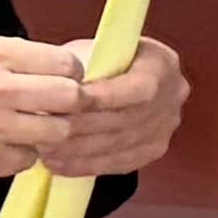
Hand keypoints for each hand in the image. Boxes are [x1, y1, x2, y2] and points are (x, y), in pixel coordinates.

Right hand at [0, 34, 88, 184]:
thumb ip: (2, 52)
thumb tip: (44, 64)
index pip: (63, 61)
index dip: (70, 71)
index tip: (64, 77)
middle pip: (70, 97)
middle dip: (71, 102)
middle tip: (60, 106)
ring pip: (54, 133)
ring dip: (48, 131)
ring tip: (29, 127)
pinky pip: (26, 161)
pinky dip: (21, 154)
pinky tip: (3, 145)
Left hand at [52, 38, 188, 180]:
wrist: (118, 74)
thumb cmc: (100, 58)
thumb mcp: (94, 51)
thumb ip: (85, 68)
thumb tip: (60, 91)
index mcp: (162, 63)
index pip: (138, 88)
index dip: (103, 98)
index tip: (68, 101)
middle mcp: (172, 97)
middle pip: (126, 120)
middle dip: (82, 127)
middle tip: (46, 129)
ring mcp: (165, 127)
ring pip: (119, 145)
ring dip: (78, 151)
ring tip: (45, 149)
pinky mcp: (152, 150)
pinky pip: (117, 163)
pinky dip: (85, 166)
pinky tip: (58, 165)